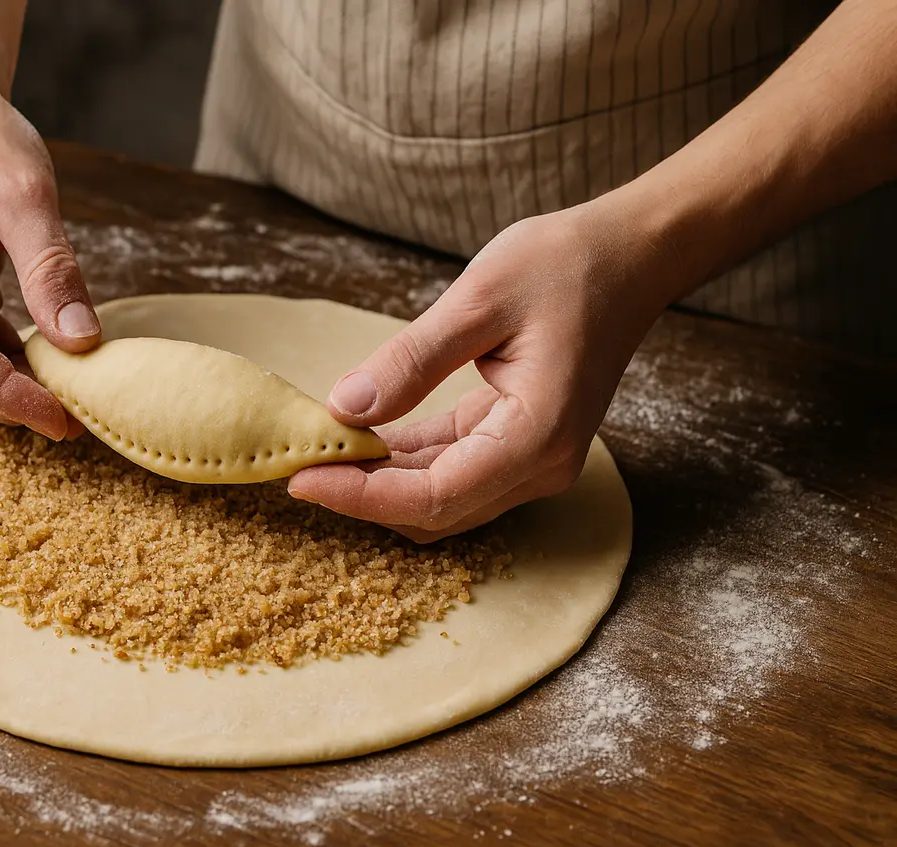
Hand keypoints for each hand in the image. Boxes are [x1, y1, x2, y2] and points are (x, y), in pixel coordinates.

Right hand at [0, 67, 94, 438]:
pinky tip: (51, 365)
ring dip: (12, 384)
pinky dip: (9, 358)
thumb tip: (81, 342)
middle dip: (13, 401)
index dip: (10, 395)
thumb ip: (50, 269)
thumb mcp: (25, 193)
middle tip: (78, 423)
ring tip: (71, 400)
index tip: (62, 421)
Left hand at [288, 201, 678, 541]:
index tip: (301, 478)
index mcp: (536, 437)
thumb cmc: (565, 266)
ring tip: (321, 448)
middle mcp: (540, 465)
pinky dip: (405, 460)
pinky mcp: (519, 443)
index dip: (361, 496)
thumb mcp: (478, 300)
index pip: (434, 495)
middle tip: (298, 462)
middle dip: (363, 495)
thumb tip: (342, 408)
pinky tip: (361, 437)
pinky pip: (452, 469)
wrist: (627, 256)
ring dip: (381, 482)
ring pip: (441, 497)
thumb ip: (410, 361)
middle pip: (435, 511)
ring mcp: (533, 460)